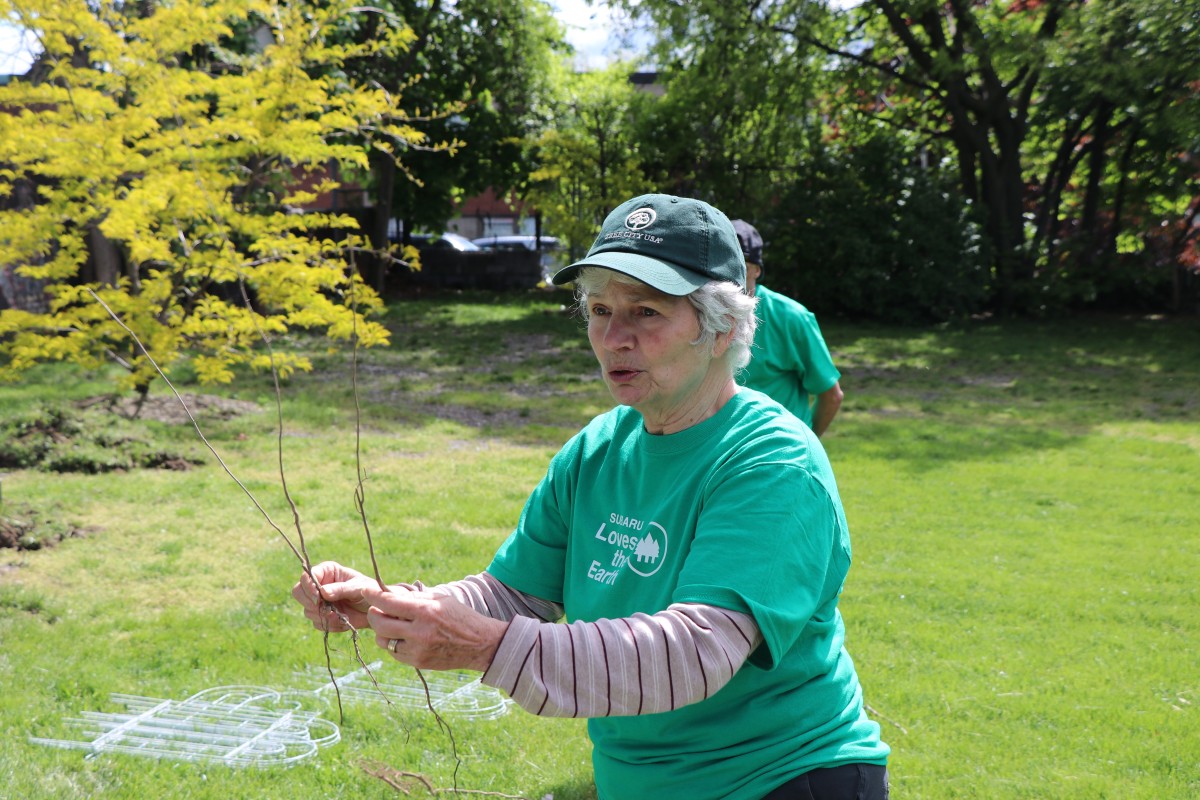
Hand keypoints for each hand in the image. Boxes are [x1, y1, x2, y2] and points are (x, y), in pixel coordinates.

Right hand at [292, 561, 382, 631]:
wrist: (376, 610)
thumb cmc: (370, 592)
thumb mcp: (358, 588)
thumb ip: (341, 589)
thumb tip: (322, 592)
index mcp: (327, 571)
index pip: (307, 576)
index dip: (308, 587)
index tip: (318, 599)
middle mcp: (319, 585)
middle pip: (298, 592)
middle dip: (311, 604)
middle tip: (328, 610)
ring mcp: (319, 601)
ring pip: (307, 610)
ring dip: (324, 617)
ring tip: (343, 617)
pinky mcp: (322, 616)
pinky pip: (317, 623)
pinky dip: (330, 625)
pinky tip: (344, 623)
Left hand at [363, 586, 509, 671]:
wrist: (479, 644)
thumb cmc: (460, 616)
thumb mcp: (440, 599)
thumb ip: (414, 597)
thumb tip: (389, 592)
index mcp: (425, 611)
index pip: (388, 602)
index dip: (373, 594)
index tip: (366, 589)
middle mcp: (419, 632)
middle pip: (379, 623)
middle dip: (374, 614)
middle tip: (377, 609)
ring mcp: (417, 650)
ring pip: (383, 640)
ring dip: (382, 631)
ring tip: (393, 624)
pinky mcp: (418, 662)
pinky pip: (394, 652)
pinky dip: (394, 643)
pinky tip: (404, 637)